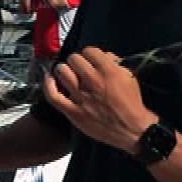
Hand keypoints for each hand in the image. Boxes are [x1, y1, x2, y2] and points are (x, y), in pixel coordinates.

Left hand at [41, 47, 156, 153]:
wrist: (133, 131)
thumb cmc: (132, 104)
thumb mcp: (129, 77)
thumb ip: (115, 64)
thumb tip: (104, 56)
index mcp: (108, 71)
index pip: (89, 50)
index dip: (90, 54)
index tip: (91, 59)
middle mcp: (93, 81)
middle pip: (74, 59)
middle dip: (78, 61)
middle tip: (80, 68)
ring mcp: (81, 97)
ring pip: (62, 72)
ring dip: (64, 70)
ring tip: (67, 72)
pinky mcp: (73, 112)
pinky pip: (53, 95)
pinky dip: (48, 84)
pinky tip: (49, 78)